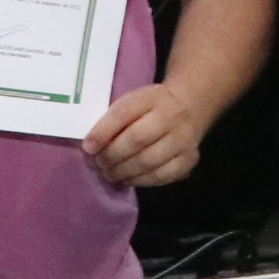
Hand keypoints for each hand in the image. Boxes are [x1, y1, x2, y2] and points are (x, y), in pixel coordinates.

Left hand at [82, 81, 208, 187]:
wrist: (188, 108)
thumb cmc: (150, 108)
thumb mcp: (132, 102)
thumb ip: (113, 121)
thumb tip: (91, 148)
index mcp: (151, 97)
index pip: (124, 113)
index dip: (103, 132)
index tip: (88, 147)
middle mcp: (172, 116)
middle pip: (137, 139)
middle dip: (111, 155)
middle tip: (98, 164)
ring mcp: (184, 139)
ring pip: (149, 161)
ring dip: (122, 171)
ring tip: (108, 174)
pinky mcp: (189, 159)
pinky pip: (162, 176)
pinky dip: (139, 181)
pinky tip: (127, 179)